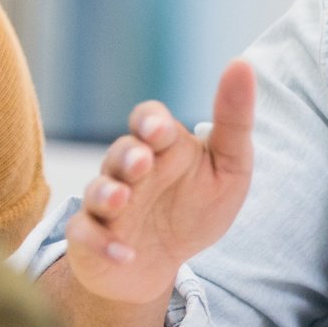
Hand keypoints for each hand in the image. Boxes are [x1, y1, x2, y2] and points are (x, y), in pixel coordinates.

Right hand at [63, 60, 255, 304]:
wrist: (163, 263)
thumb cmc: (196, 207)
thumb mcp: (230, 166)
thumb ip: (235, 120)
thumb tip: (242, 63)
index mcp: (162, 147)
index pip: (148, 119)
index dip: (150, 121)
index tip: (159, 130)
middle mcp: (129, 170)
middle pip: (120, 152)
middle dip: (129, 155)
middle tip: (142, 162)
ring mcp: (106, 205)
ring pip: (97, 192)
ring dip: (108, 194)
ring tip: (121, 199)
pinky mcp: (91, 239)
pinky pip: (86, 237)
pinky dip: (101, 245)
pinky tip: (123, 254)